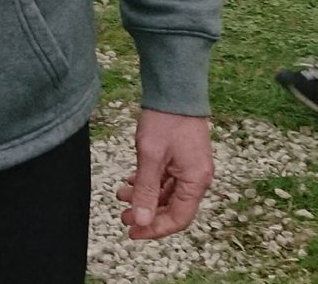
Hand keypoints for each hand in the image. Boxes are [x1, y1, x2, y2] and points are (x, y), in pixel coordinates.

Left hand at [116, 110, 213, 239]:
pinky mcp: (184, 156)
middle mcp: (198, 177)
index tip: (133, 231)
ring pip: (168, 192)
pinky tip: (132, 180)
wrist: (175, 88)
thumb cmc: (165, 119)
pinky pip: (167, 178)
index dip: (155, 229)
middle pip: (173, 207)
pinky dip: (150, 182)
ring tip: (122, 194)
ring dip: (145, 196)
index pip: (178, 219)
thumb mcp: (150, 156)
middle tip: (123, 216)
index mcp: (196, 181)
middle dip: (147, 213)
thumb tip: (141, 221)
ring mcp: (191, 166)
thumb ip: (145, 190)